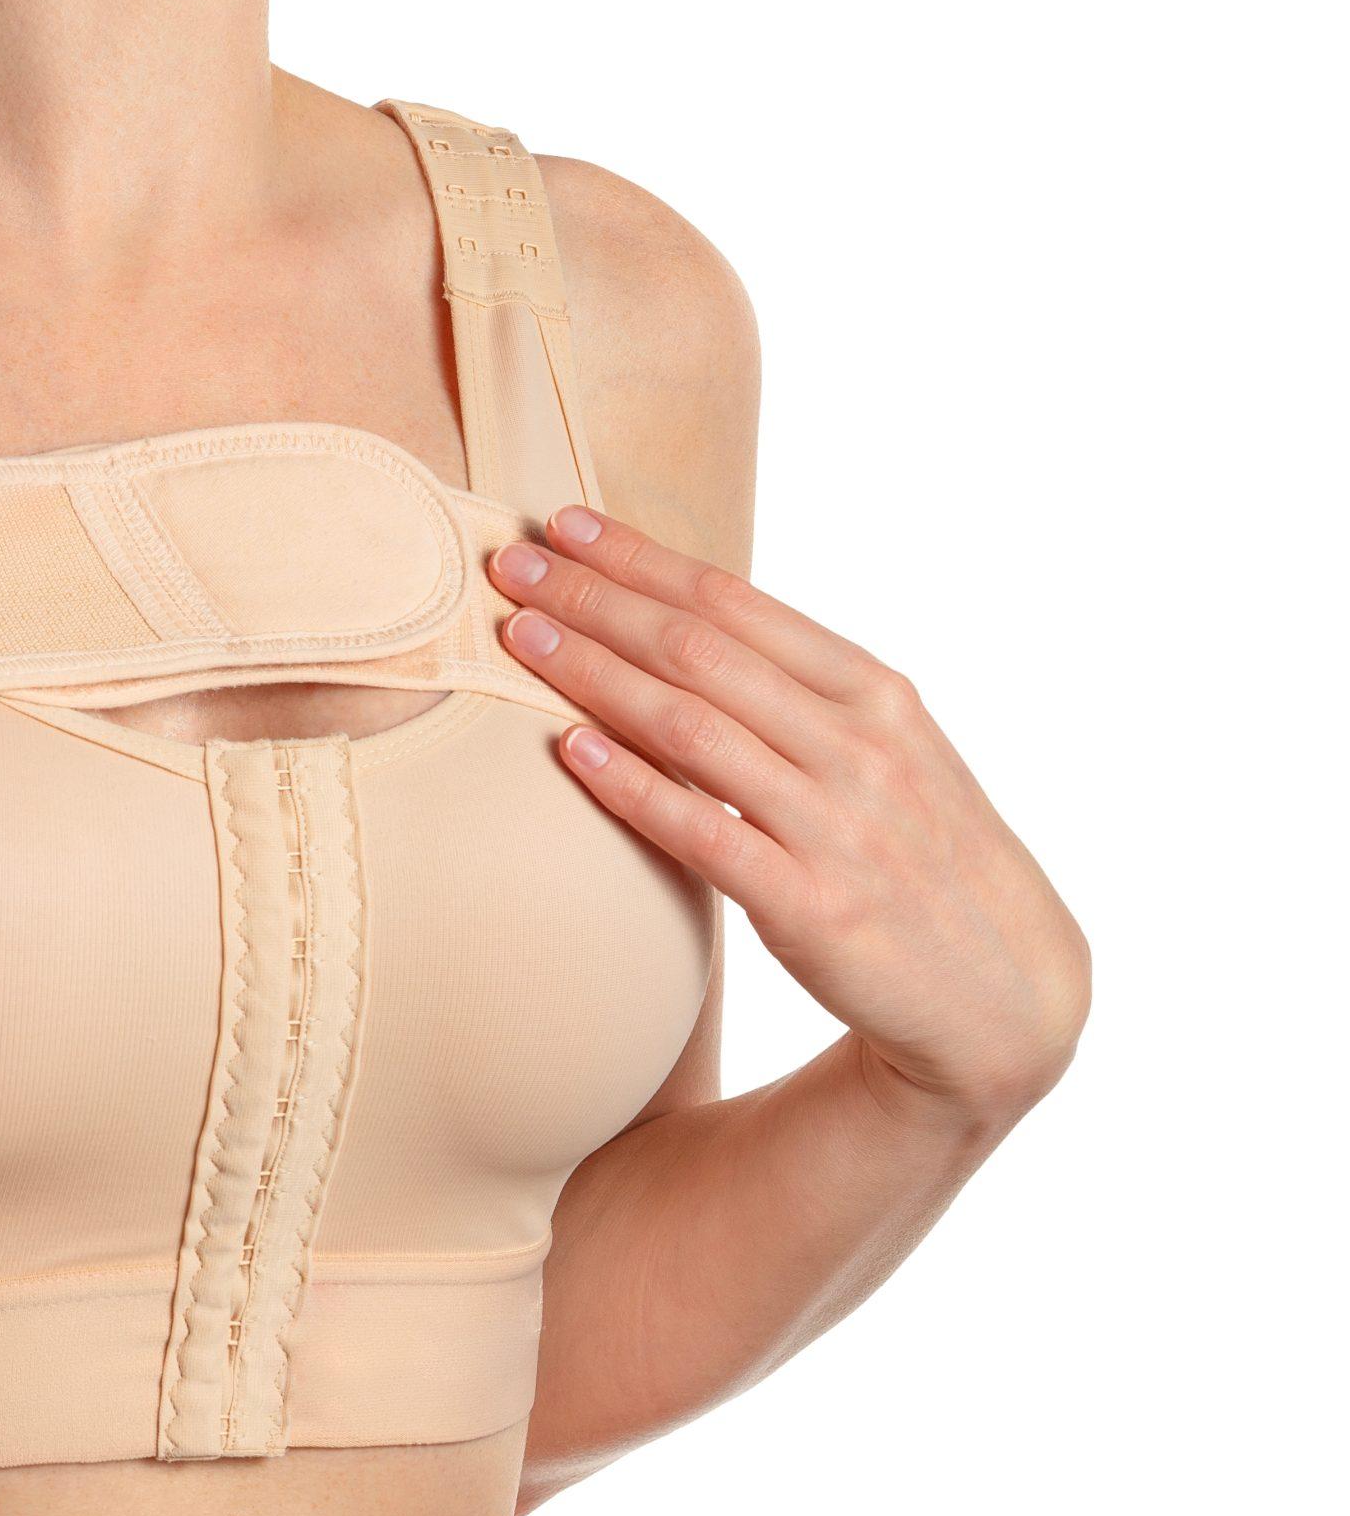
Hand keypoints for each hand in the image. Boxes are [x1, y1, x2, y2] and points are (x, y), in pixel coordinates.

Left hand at [490, 505, 1089, 1133]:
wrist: (1004, 992)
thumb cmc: (920, 855)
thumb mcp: (885, 753)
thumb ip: (799, 696)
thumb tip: (688, 630)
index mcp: (875, 692)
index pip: (737, 602)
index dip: (643, 558)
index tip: (566, 523)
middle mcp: (859, 745)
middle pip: (701, 649)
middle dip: (596, 599)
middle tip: (512, 563)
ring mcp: (837, 824)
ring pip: (693, 726)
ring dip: (595, 674)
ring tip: (519, 639)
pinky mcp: (811, 907)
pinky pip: (704, 833)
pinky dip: (632, 786)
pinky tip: (569, 750)